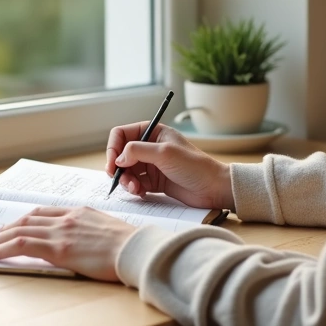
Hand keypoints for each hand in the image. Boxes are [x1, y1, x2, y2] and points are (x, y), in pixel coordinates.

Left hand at [0, 207, 137, 281]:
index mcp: (79, 212)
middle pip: (25, 220)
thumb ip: (91, 233)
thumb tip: (84, 244)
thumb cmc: (131, 246)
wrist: (138, 249)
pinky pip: (21, 244)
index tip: (9, 228)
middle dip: (2, 230)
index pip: (42, 213)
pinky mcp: (58, 248)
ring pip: (18, 231)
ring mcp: (61, 231)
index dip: (22, 221)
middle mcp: (66, 218)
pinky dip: (0, 248)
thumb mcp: (109, 232)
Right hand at [107, 122, 234, 209]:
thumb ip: (137, 151)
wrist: (213, 188)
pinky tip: (142, 193)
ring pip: (127, 171)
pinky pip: (135, 183)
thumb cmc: (194, 166)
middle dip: (119, 169)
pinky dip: (134, 189)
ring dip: (127, 181)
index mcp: (153, 132)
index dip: (113, 148)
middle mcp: (150, 147)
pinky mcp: (154, 181)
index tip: (113, 165)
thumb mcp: (164, 153)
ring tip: (136, 189)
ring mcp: (151, 164)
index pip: (121, 134)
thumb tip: (118, 159)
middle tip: (123, 181)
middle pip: (121, 155)